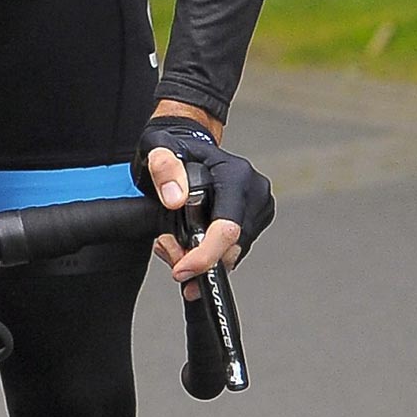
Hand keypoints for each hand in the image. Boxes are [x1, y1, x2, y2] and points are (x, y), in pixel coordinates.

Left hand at [132, 107, 274, 300]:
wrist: (190, 145)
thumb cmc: (176, 148)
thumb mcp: (158, 149)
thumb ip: (164, 169)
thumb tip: (175, 198)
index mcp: (236, 174)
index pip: (228, 229)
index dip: (204, 256)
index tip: (181, 270)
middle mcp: (255, 190)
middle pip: (231, 247)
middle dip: (197, 260)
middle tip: (169, 251)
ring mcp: (259, 206)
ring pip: (233, 253)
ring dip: (202, 259)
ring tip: (174, 243)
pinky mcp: (256, 218)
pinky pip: (234, 249)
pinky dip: (211, 254)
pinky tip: (191, 242)